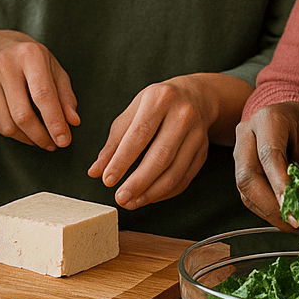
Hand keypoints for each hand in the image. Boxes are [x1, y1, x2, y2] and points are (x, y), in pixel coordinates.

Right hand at [0, 35, 79, 148]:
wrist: (5, 49)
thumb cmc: (37, 64)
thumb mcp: (57, 72)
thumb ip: (66, 97)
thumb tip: (73, 122)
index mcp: (30, 55)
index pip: (42, 95)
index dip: (54, 121)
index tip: (64, 141)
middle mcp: (5, 65)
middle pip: (22, 114)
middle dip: (40, 136)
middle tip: (53, 145)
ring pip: (8, 124)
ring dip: (28, 139)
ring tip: (42, 140)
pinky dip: (15, 135)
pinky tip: (27, 133)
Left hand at [88, 73, 243, 209]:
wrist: (195, 96)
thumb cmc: (157, 104)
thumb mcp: (132, 113)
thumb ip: (113, 143)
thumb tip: (96, 171)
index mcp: (160, 99)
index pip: (139, 135)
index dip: (122, 160)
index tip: (107, 180)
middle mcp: (182, 115)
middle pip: (160, 156)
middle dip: (138, 182)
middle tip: (120, 198)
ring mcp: (197, 134)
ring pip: (174, 172)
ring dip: (151, 193)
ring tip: (131, 202)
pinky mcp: (203, 151)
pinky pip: (184, 179)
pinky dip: (164, 193)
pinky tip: (148, 197)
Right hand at [234, 102, 298, 229]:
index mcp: (269, 119)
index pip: (269, 154)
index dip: (281, 185)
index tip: (296, 210)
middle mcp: (247, 134)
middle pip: (248, 176)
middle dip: (272, 206)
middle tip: (296, 223)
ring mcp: (240, 153)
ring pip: (245, 190)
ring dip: (270, 213)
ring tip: (297, 226)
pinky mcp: (242, 170)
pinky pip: (249, 196)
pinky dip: (269, 212)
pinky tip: (288, 219)